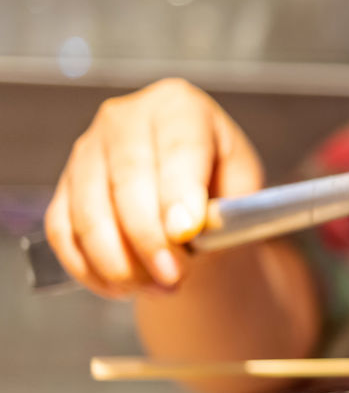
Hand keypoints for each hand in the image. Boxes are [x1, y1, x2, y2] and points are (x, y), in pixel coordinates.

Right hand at [44, 78, 262, 297]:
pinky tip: (122, 286)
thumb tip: (186, 230)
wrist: (190, 190)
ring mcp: (87, 149)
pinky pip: (62, 232)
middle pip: (127, 180)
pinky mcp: (63, 184)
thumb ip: (224, 206)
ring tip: (156, 287)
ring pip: (88, 212)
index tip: (185, 232)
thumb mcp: (242, 186)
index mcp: (179, 105)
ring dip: (119, 261)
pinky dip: (89, 267)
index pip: (177, 146)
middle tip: (173, 277)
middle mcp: (125, 118)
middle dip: (149, 238)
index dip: (179, 191)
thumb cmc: (221, 182)